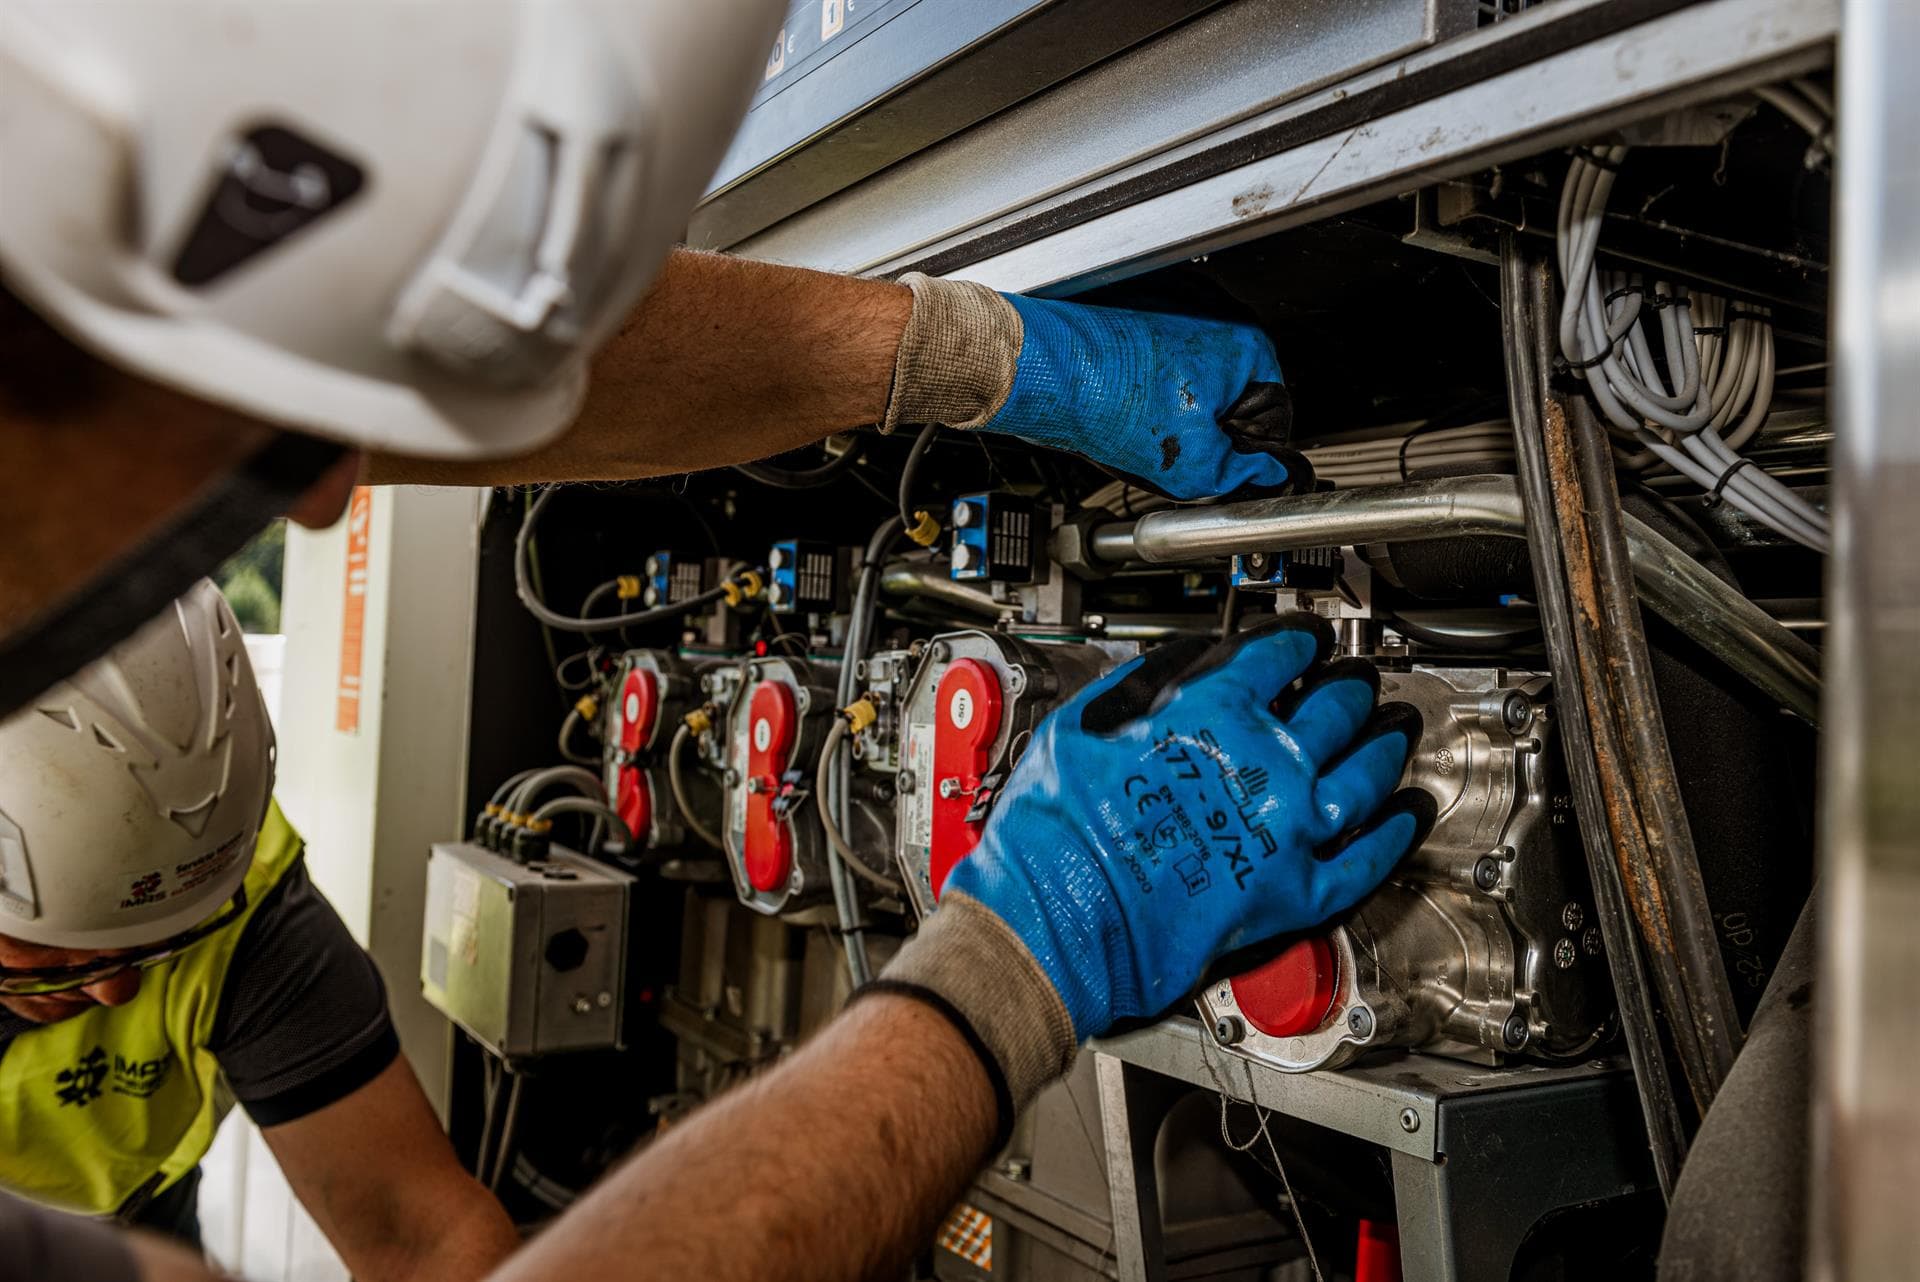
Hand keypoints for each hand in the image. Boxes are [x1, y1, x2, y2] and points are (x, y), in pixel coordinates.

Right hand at [945, 617, 1429, 1039]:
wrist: (1062, 914)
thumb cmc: (1060, 827)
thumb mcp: (1085, 723)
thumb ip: (1143, 685)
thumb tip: (1180, 667)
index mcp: (1215, 712)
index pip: (1279, 656)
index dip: (1298, 641)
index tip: (1305, 640)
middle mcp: (1268, 762)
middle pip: (1336, 707)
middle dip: (1353, 685)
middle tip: (1361, 679)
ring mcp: (1291, 829)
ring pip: (1367, 773)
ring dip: (1388, 744)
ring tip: (1400, 728)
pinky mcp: (1298, 893)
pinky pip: (1368, 858)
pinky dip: (1396, 833)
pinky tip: (1409, 814)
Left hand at [978, 294, 1300, 500]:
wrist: (1044, 372)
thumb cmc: (1107, 395)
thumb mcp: (1191, 461)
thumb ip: (1241, 474)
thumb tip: (1266, 480)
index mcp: (1247, 350)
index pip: (1275, 421)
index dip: (1250, 456)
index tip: (1228, 473)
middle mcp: (1219, 334)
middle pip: (1237, 413)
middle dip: (1213, 443)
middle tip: (1180, 459)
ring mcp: (1182, 336)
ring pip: (1200, 408)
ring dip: (1181, 434)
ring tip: (1149, 438)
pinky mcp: (1150, 344)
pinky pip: (1169, 395)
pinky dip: (1155, 417)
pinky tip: (1132, 424)